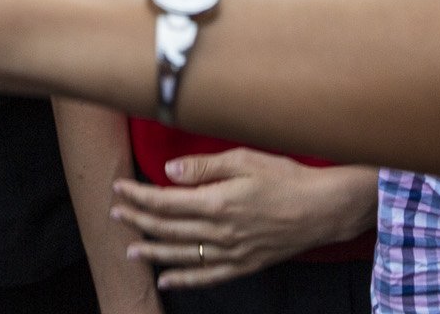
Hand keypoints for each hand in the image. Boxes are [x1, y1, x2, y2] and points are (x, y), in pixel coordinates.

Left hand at [112, 150, 377, 290]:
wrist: (323, 208)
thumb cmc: (286, 177)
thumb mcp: (245, 160)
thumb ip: (204, 168)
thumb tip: (169, 172)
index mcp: (218, 202)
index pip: (166, 202)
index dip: (139, 197)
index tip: (121, 189)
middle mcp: (221, 232)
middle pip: (168, 229)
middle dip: (138, 221)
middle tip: (116, 214)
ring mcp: (232, 252)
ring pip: (182, 255)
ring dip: (153, 252)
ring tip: (130, 250)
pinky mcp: (245, 264)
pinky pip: (208, 276)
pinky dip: (184, 280)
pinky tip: (166, 279)